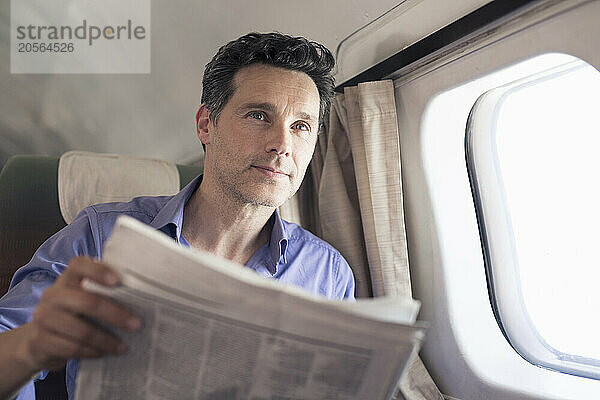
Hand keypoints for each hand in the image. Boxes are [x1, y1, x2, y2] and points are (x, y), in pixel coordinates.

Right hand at [15, 256, 140, 371]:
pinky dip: (91, 352)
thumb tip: (144, 297)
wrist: (39, 339)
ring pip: (80, 330)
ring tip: (123, 347)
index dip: (98, 270)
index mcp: (67, 279)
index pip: (79, 265)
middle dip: (115, 314)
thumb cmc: (74, 314)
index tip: (118, 281)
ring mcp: (43, 317)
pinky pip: (71, 348)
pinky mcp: (40, 340)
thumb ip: (104, 292)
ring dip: (106, 340)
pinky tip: (103, 353)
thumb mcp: (83, 297)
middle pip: (86, 302)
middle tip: (137, 325)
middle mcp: (53, 295)